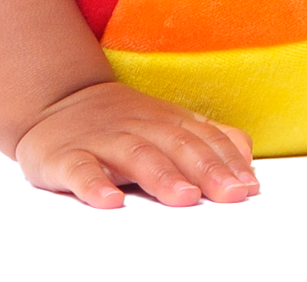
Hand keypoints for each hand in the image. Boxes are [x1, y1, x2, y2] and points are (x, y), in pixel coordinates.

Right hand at [15, 81, 263, 210]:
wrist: (57, 103)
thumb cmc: (125, 128)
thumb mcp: (167, 128)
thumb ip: (208, 143)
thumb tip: (248, 162)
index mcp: (168, 123)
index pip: (205, 140)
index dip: (228, 162)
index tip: (250, 189)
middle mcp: (140, 128)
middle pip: (178, 145)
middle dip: (207, 169)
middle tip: (231, 195)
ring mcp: (103, 142)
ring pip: (136, 155)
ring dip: (163, 175)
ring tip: (186, 198)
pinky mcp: (66, 157)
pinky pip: (81, 170)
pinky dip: (96, 186)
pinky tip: (111, 204)